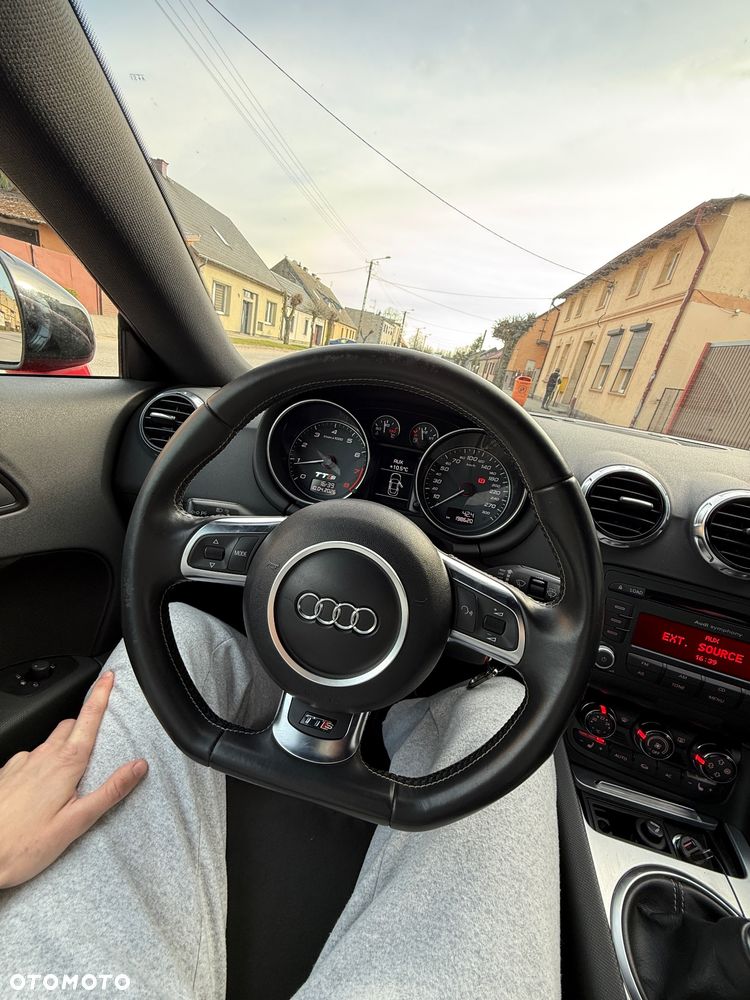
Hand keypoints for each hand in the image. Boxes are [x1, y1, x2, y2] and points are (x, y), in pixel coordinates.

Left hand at [0, 671, 147, 888]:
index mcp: (65, 764)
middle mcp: (41, 757)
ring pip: (49, 743)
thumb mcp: (76, 823)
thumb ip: (110, 791)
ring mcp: (21, 763)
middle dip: (84, 725)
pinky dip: (42, 763)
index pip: (88, 719)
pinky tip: (41, 788)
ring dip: (63, 747)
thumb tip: (138, 767)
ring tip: (70, 774)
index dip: (100, 695)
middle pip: (69, 726)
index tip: (108, 678)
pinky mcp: (6, 774)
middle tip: (98, 738)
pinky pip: (30, 758)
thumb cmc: (23, 846)